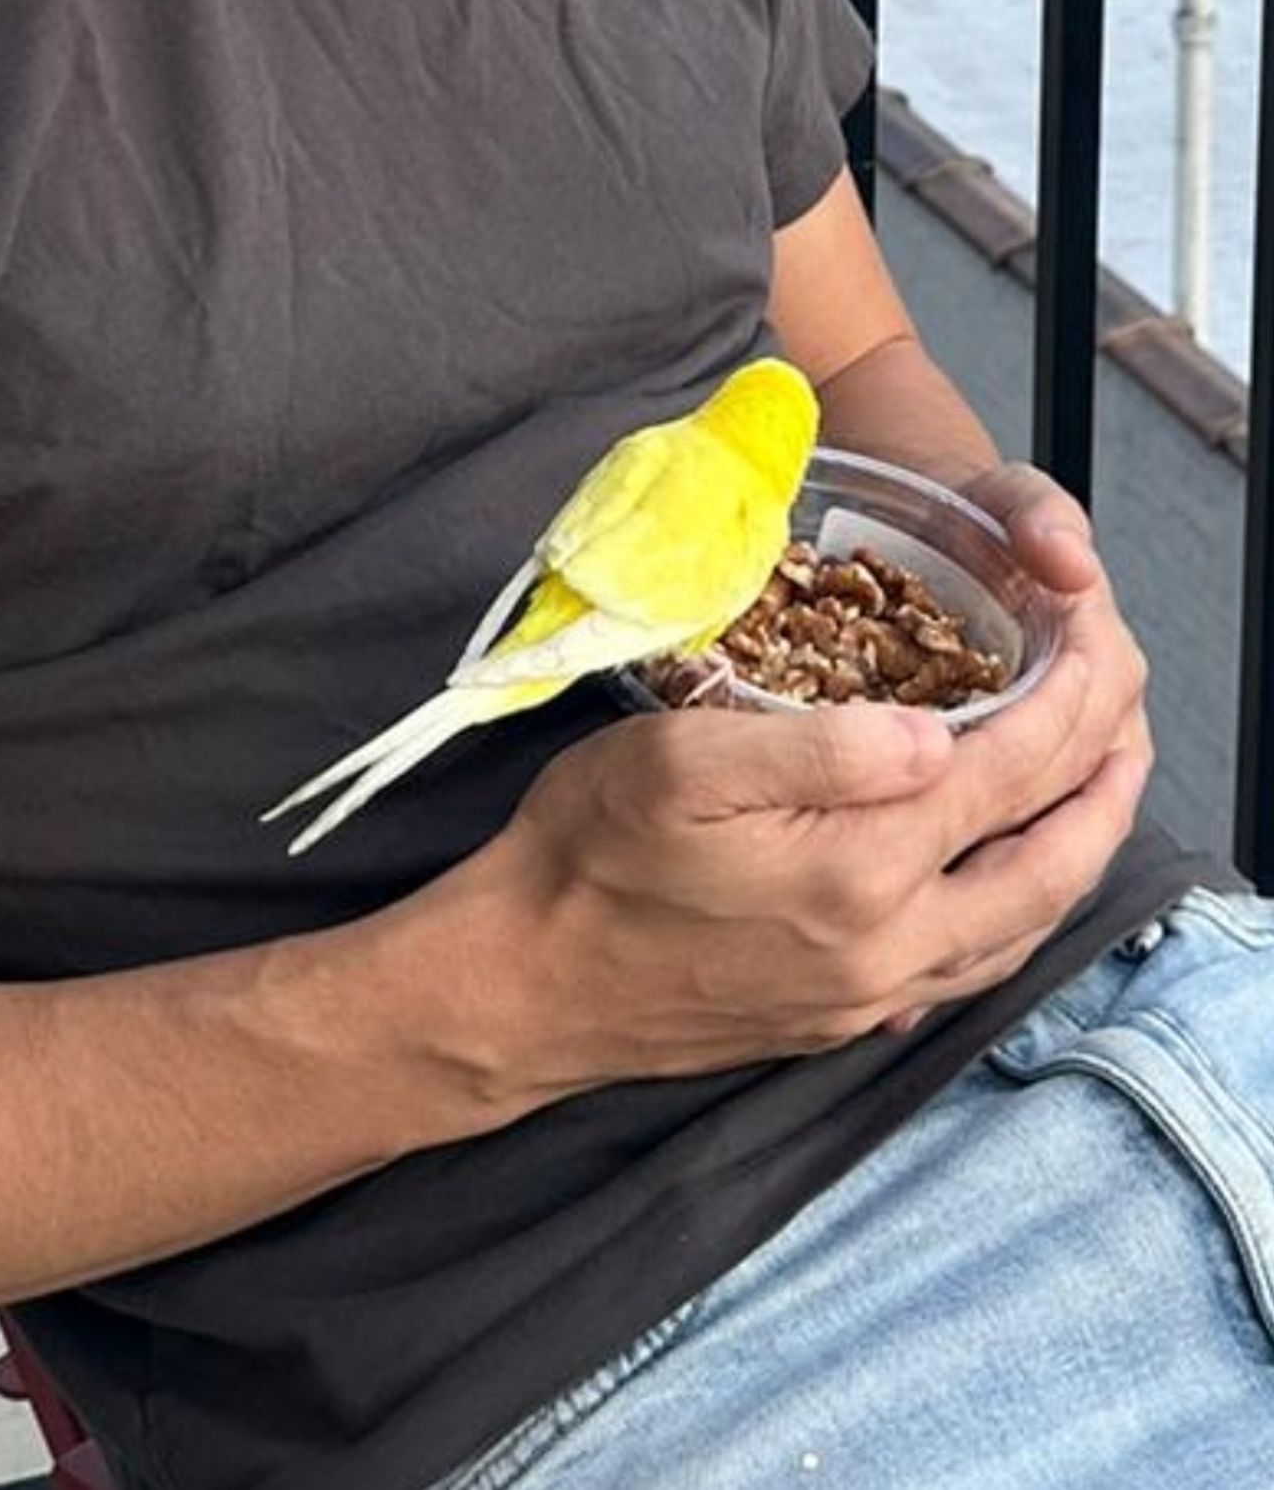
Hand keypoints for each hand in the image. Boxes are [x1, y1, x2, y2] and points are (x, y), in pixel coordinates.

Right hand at [408, 628, 1146, 1109]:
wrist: (524, 984)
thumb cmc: (586, 853)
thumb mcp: (680, 762)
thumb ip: (822, 747)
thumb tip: (942, 737)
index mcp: (862, 865)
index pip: (1013, 767)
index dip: (1074, 693)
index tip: (1098, 635)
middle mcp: (891, 944)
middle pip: (1053, 859)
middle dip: (1109, 776)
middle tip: (1132, 710)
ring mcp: (871, 995)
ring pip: (1025, 925)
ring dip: (1081, 850)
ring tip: (1098, 789)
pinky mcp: (840, 1020)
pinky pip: (970, 968)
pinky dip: (1019, 912)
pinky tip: (1005, 883)